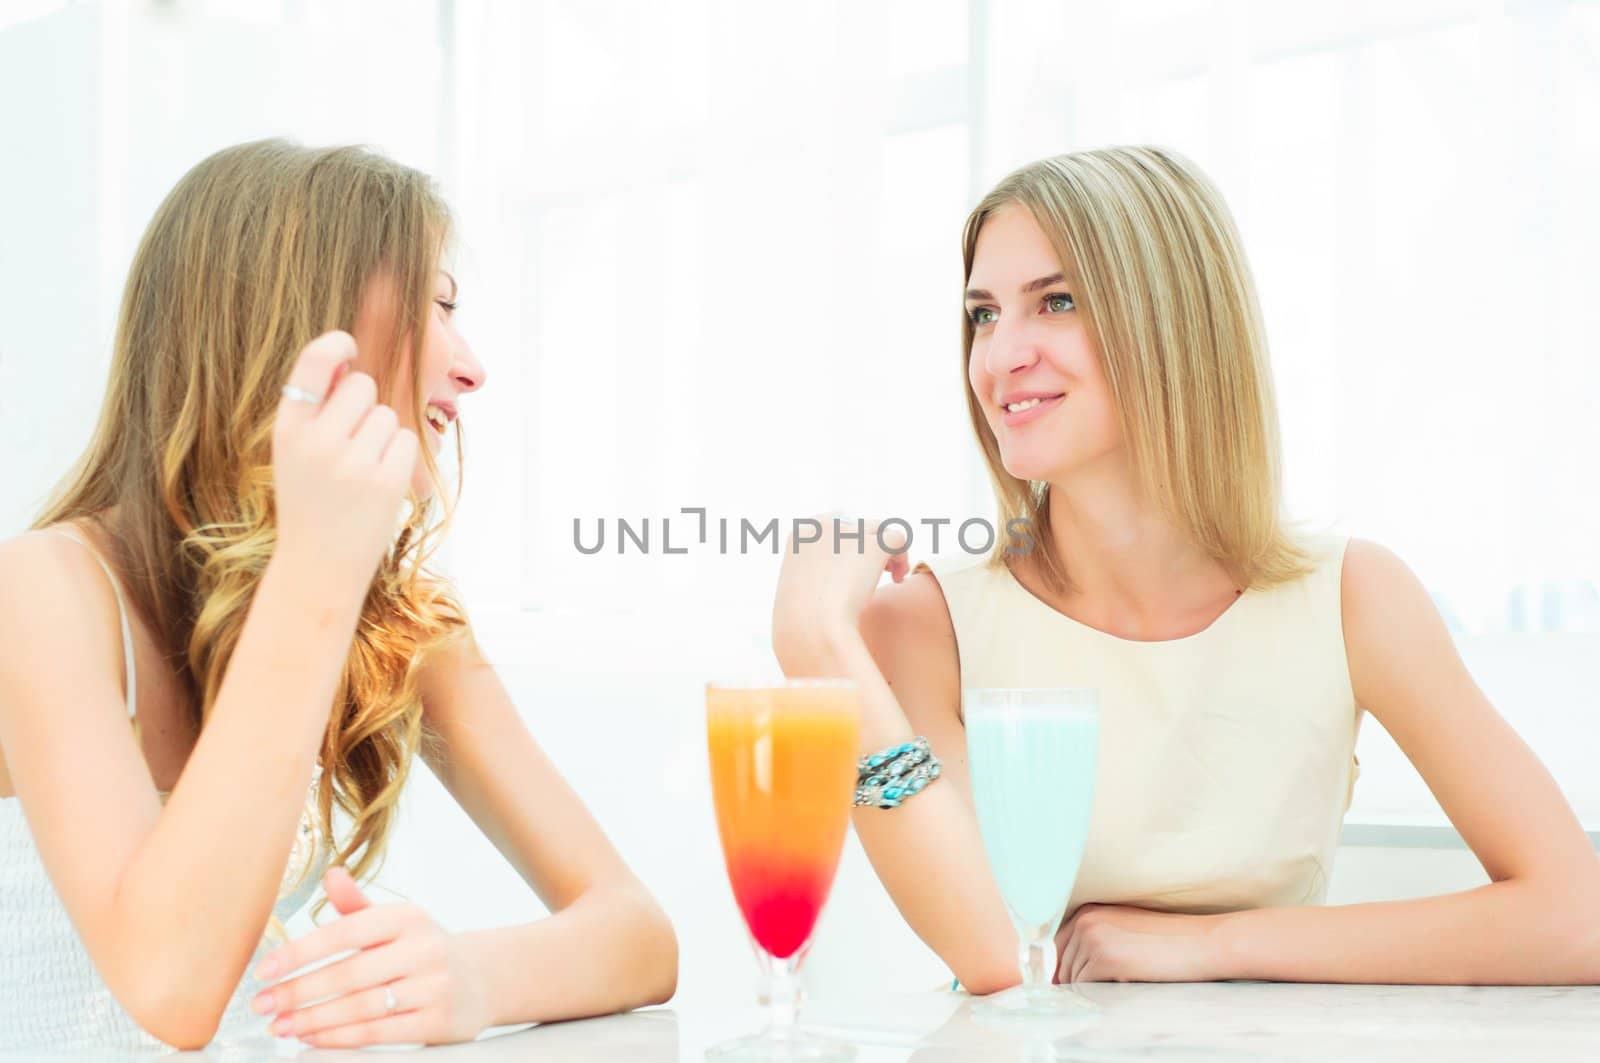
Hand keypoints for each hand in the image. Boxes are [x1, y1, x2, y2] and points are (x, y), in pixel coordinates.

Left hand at [250, 867, 490, 1046]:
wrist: (482, 980)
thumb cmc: (422, 950)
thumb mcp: (396, 922)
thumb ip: (357, 905)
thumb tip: (330, 874)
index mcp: (408, 917)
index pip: (346, 931)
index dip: (301, 952)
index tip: (264, 971)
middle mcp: (424, 948)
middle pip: (349, 974)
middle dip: (299, 992)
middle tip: (263, 1005)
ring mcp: (435, 987)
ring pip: (361, 1007)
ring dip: (314, 1020)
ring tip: (281, 1026)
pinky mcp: (439, 1022)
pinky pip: (379, 1033)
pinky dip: (340, 1039)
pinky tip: (312, 1039)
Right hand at [271, 331, 418, 595]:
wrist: (317, 567)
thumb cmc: (310, 503)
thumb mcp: (294, 454)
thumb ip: (316, 411)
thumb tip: (348, 361)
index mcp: (288, 430)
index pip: (313, 364)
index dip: (335, 345)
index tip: (348, 344)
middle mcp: (318, 442)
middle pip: (363, 385)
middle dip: (365, 405)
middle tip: (351, 444)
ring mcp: (353, 463)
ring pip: (388, 414)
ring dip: (383, 436)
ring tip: (361, 471)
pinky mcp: (385, 482)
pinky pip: (407, 440)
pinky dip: (399, 456)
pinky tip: (379, 482)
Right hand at [772, 512, 910, 671]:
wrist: (814, 629)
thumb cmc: (802, 624)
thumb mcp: (797, 593)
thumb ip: (812, 575)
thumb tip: (833, 574)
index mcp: (801, 534)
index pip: (834, 523)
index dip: (850, 542)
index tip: (855, 563)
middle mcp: (824, 526)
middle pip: (858, 526)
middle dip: (868, 547)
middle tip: (873, 572)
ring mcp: (850, 532)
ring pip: (879, 532)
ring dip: (885, 552)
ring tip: (891, 576)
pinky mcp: (873, 544)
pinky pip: (898, 539)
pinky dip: (902, 557)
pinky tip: (899, 579)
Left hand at [1054, 902, 1230, 983]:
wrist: (1199, 944)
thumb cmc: (1165, 942)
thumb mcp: (1122, 932)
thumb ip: (1093, 944)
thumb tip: (1064, 974)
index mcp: (1088, 911)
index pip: (1056, 946)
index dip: (1062, 969)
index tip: (1070, 985)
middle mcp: (1086, 920)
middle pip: (1061, 964)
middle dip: (1074, 982)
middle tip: (1098, 992)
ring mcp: (1094, 938)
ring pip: (1074, 978)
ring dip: (1090, 990)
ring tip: (1118, 985)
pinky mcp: (1106, 958)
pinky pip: (1087, 987)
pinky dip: (1099, 995)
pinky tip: (1122, 987)